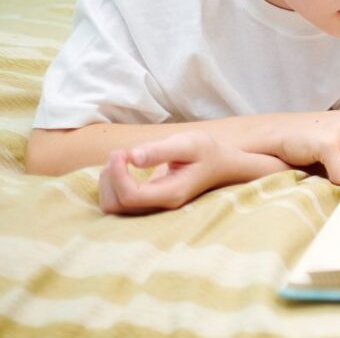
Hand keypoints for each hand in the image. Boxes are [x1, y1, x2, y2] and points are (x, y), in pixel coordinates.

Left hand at [98, 131, 235, 213]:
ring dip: (108, 182)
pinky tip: (123, 167)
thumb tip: (132, 157)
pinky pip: (117, 202)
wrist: (219, 164)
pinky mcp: (146, 203)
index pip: (130, 196)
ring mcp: (152, 207)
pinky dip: (111, 184)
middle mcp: (160, 206)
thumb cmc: (206, 152)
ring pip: (113, 206)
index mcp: (172, 194)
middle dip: (110, 178)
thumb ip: (161, 151)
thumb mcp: (188, 144)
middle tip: (121, 153)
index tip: (122, 151)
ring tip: (121, 160)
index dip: (118, 174)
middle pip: (117, 205)